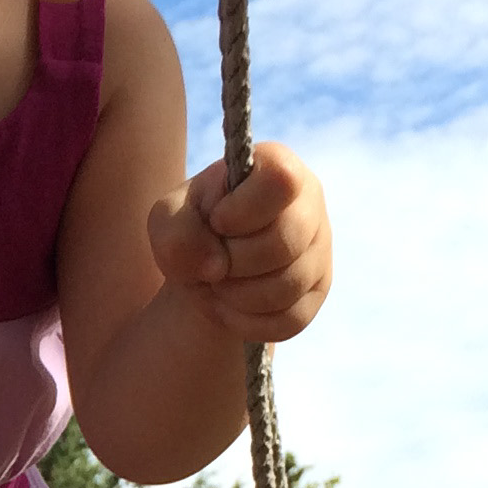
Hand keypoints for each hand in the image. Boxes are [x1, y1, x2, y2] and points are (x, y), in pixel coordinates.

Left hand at [147, 140, 330, 346]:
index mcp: (276, 166)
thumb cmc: (193, 229)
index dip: (242, 211)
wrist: (206, 268)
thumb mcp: (167, 220)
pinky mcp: (318, 292)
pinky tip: (231, 305)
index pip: (280, 180)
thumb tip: (216, 266)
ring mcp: (320, 250)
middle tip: (213, 261)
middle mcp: (309, 204)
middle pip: (283, 243)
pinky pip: (289, 319)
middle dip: (233, 262)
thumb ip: (176, 231)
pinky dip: (247, 321)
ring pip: (287, 287)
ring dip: (236, 295)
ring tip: (218, 283)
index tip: (217, 221)